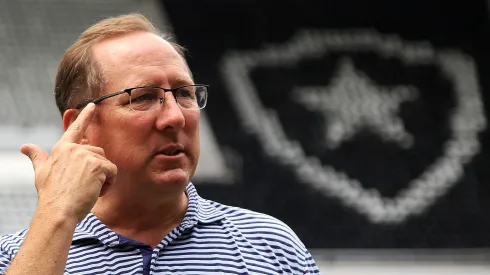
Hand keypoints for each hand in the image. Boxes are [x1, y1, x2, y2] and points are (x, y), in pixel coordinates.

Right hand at [20, 103, 116, 222]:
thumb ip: (37, 157)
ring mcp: (87, 156)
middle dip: (96, 170)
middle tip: (83, 186)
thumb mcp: (41, 172)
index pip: (76, 129)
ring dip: (103, 178)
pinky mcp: (98, 166)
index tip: (93, 105)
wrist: (58, 211)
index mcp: (62, 148)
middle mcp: (75, 148)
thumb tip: (25, 146)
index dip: (85, 116)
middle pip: (98, 153)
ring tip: (88, 189)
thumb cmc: (50, 194)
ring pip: (107, 163)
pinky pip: (113, 172)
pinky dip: (109, 184)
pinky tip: (96, 192)